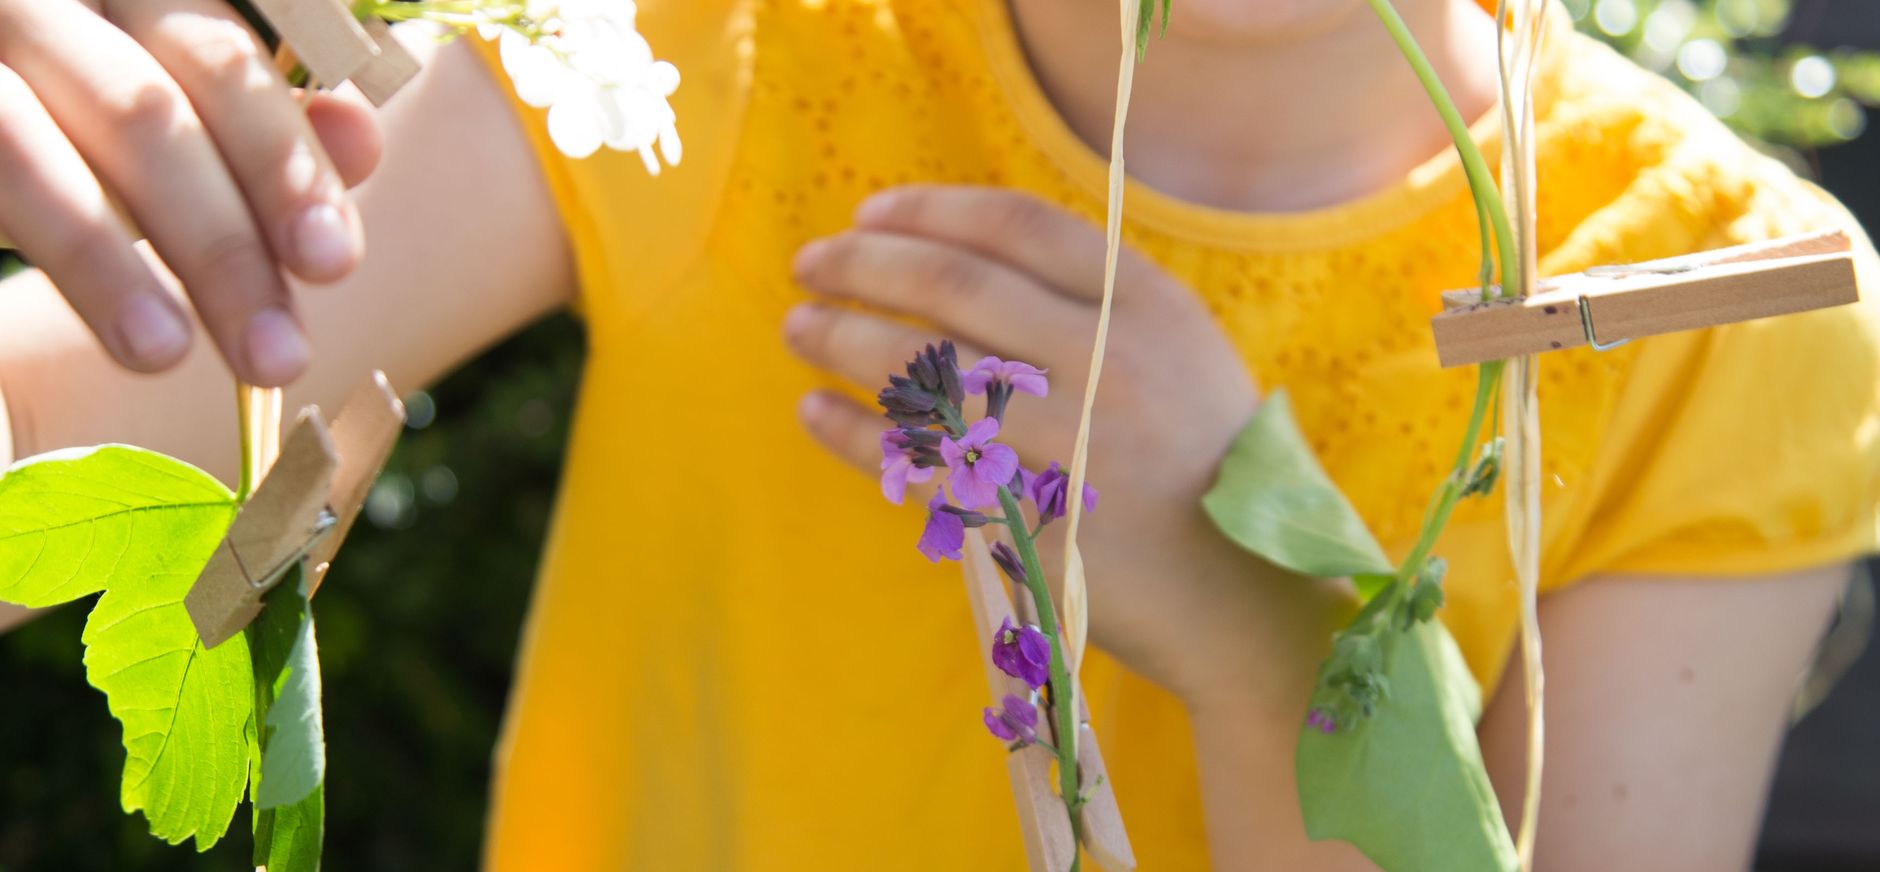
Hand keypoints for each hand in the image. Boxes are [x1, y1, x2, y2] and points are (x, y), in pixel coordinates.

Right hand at [0, 0, 383, 385]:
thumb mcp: (187, 117)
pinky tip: (105, 324)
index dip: (282, 162)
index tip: (333, 264)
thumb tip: (364, 139)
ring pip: (26, 138)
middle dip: (221, 241)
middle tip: (277, 356)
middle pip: (144, 108)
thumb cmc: (91, 121)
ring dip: (106, 262)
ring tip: (166, 354)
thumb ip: (268, 126)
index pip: (222, 58)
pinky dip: (55, 246)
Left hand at [786, 185, 1344, 706]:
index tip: (868, 216)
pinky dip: (852, 432)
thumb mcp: (1179, 351)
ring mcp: (1067, 445)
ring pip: (923, 372)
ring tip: (800, 328)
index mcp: (1147, 307)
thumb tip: (962, 248)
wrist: (1240, 593)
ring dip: (841, 339)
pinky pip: (917, 464)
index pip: (1017, 226)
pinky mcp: (1029, 519)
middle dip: (862, 265)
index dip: (929, 212)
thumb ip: (1093, 295)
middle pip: (954, 287)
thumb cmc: (1201, 461)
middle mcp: (1107, 364)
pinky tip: (815, 411)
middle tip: (809, 265)